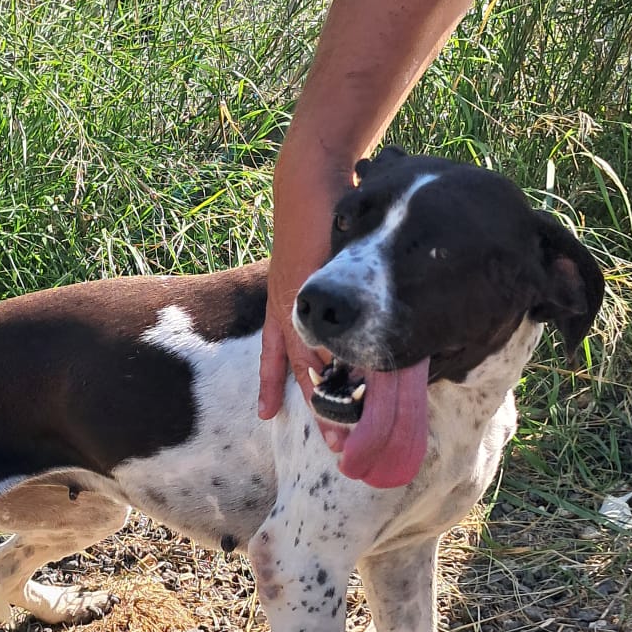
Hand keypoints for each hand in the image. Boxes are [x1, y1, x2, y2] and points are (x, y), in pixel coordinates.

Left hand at [258, 154, 348, 441]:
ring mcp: (296, 304)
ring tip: (344, 435)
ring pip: (310, 366)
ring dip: (328, 401)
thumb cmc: (317, 218)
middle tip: (339, 450)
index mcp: (282, 309)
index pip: (282, 363)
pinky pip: (320, 333)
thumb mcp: (315, 264)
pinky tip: (345, 390)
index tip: (301, 426)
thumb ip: (327, 295)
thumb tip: (348, 318)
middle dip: (320, 414)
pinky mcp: (310, 291)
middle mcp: (285, 313)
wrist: (310, 181)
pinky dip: (333, 362)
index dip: (289, 395)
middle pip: (301, 375)